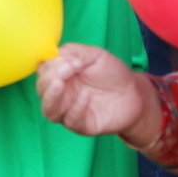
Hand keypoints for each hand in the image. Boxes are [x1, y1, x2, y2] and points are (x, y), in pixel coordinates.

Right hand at [36, 43, 160, 145]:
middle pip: (42, 89)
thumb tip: (56, 55)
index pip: (43, 71)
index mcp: (60, 76)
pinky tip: (86, 95)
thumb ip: (74, 51)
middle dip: (50, 78)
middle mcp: (61, 94)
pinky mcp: (82, 125)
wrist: (135, 94)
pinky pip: (71, 120)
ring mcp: (69, 111)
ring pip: (48, 109)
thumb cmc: (112, 74)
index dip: (51, 64)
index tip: (71, 60)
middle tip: (68, 69)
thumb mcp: (94, 55)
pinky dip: (75, 108)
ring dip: (51, 97)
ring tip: (60, 84)